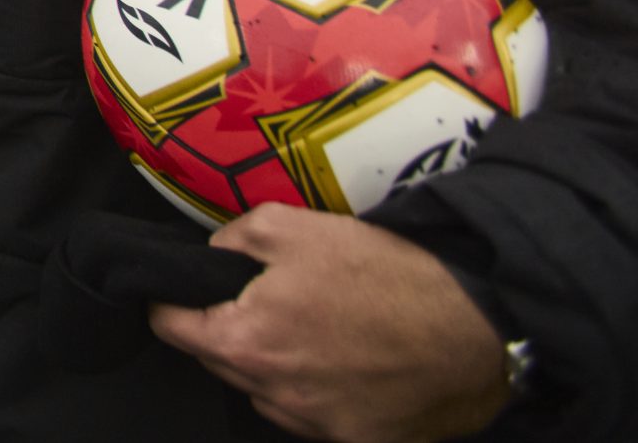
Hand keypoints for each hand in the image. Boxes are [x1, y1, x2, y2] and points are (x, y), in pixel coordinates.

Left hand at [150, 205, 508, 441]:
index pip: (172, 327)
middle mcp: (274, 393)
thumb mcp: (291, 226)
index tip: (182, 289)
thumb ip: (234, 239)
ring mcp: (317, 423)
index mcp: (247, 341)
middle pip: (217, 360)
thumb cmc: (385, 274)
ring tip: (310, 329)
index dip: (171, 300)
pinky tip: (342, 362)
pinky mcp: (357, 439)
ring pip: (263, 391)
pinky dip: (314, 391)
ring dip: (270, 364)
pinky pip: (311, 416)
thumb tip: (213, 256)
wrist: (475, 326)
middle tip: (257, 299)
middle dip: (224, 329)